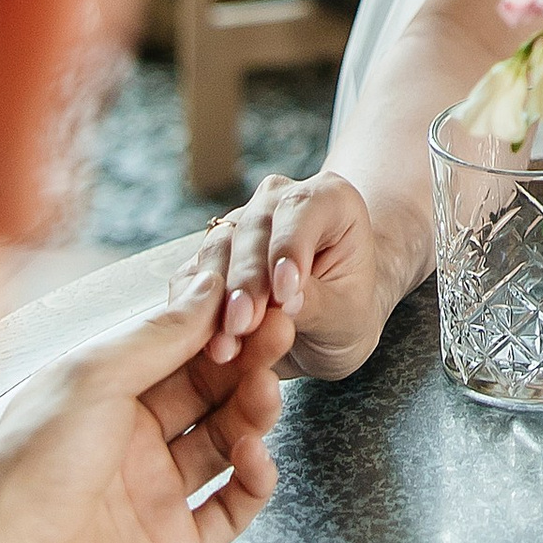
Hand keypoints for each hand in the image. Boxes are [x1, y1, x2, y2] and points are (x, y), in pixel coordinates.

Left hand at [0, 259, 293, 542]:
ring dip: (253, 414)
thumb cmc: (31, 462)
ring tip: (264, 393)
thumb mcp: (94, 377)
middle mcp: (132, 441)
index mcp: (105, 396)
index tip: (257, 305)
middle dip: (245, 364)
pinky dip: (253, 480)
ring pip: (226, 443)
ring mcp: (156, 494)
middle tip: (280, 336)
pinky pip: (232, 507)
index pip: (178, 352)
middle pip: (209, 394)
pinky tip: (253, 454)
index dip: (219, 329)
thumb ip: (159, 336)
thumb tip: (208, 286)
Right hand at [207, 167, 426, 382]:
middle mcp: (278, 201)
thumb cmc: (347, 310)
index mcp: (329, 199)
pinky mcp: (210, 256)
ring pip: (217, 250)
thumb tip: (284, 303)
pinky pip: (193, 277)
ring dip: (216, 299)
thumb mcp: (348, 315)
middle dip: (247, 281)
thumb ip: (318, 303)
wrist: (325, 325)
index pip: (303, 210)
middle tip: (243, 324)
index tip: (285, 292)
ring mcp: (239, 223)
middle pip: (253, 229)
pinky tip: (204, 341)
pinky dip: (195, 311)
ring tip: (224, 344)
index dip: (290, 248)